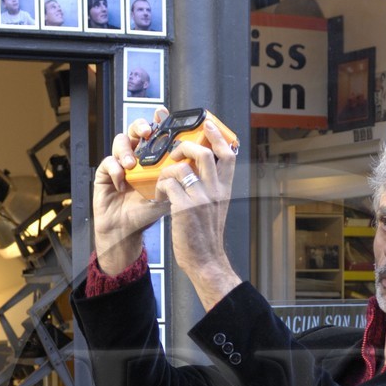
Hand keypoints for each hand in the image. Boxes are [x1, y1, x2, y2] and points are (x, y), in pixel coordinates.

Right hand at [92, 107, 169, 274]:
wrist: (127, 229)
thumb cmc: (148, 210)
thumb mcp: (169, 193)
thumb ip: (179, 177)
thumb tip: (195, 162)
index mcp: (153, 158)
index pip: (156, 133)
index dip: (158, 120)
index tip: (162, 113)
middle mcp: (136, 156)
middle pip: (135, 130)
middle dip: (140, 126)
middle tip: (147, 133)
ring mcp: (119, 163)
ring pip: (120, 141)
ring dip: (126, 150)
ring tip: (131, 165)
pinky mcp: (105, 172)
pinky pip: (108, 162)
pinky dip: (115, 170)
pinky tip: (121, 183)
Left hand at [156, 117, 241, 310]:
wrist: (206, 261)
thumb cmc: (206, 237)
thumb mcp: (216, 208)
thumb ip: (211, 188)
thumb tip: (201, 170)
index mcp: (224, 190)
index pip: (228, 155)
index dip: (218, 136)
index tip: (208, 124)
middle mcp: (215, 191)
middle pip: (204, 152)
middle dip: (185, 145)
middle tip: (173, 153)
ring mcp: (200, 199)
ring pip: (183, 166)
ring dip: (167, 168)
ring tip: (162, 177)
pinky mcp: (184, 208)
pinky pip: (168, 184)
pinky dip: (160, 185)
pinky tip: (158, 194)